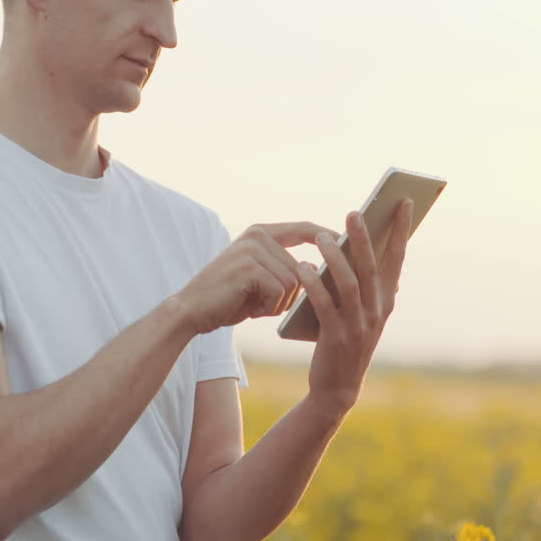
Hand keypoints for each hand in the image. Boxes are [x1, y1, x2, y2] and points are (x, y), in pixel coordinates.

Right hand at [174, 222, 339, 335]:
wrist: (190, 312)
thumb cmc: (229, 300)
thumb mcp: (261, 278)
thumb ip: (286, 267)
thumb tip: (327, 272)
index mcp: (262, 233)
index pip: (304, 229)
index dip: (328, 236)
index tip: (350, 243)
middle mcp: (258, 235)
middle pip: (303, 268)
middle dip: (289, 295)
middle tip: (262, 304)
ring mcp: (252, 249)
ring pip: (294, 282)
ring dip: (278, 303)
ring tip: (252, 305)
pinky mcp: (248, 267)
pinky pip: (281, 291)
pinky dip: (269, 307)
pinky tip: (248, 309)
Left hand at [301, 198, 413, 420]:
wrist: (337, 386)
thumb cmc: (347, 338)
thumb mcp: (363, 310)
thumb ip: (365, 281)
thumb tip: (360, 242)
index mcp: (386, 300)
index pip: (397, 258)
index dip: (402, 230)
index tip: (405, 201)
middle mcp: (378, 310)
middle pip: (371, 266)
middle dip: (364, 237)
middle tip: (354, 211)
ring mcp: (358, 325)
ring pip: (349, 283)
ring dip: (335, 257)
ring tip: (323, 237)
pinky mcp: (336, 337)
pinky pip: (325, 305)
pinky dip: (314, 285)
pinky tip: (304, 267)